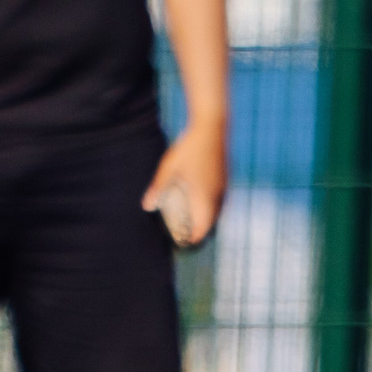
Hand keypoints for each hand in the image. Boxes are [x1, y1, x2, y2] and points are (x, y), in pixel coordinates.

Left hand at [141, 121, 225, 247]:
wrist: (212, 127)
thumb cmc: (189, 147)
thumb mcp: (169, 168)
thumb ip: (159, 188)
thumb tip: (146, 207)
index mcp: (204, 196)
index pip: (202, 228)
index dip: (193, 239)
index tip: (182, 244)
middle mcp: (217, 195)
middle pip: (210, 223)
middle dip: (198, 231)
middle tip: (183, 236)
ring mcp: (223, 186)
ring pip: (216, 212)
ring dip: (204, 219)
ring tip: (189, 223)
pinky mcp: (224, 178)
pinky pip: (219, 201)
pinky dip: (209, 208)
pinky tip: (197, 203)